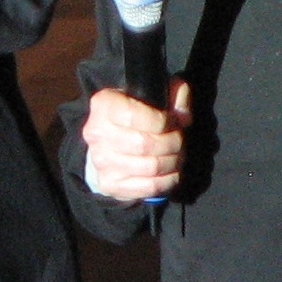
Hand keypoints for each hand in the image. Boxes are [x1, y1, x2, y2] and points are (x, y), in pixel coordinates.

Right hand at [83, 80, 191, 201]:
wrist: (107, 142)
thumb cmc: (136, 114)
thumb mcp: (153, 95)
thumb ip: (173, 95)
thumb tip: (183, 115)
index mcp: (104, 105)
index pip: (134, 116)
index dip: (163, 121)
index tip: (173, 122)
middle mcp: (97, 133)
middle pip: (145, 144)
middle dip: (172, 143)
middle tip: (179, 141)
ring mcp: (102, 161)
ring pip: (151, 167)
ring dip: (173, 162)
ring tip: (177, 155)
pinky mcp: (110, 183)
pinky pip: (149, 186)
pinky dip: (168, 181)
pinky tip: (171, 172)